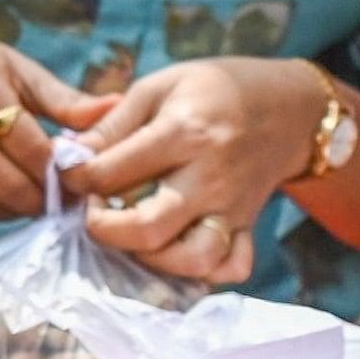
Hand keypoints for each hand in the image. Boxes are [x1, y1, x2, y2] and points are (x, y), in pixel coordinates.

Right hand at [0, 27, 102, 219]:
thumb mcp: (14, 67)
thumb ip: (63, 98)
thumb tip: (116, 110)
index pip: (32, 149)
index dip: (63, 174)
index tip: (82, 181)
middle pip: (8, 185)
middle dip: (43, 201)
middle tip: (62, 200)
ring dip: (15, 210)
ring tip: (32, 196)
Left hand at [60, 57, 322, 284]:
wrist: (290, 104)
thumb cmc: (215, 89)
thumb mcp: (159, 86)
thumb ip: (112, 124)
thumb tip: (69, 155)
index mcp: (184, 133)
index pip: (114, 172)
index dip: (77, 177)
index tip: (69, 172)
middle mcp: (210, 178)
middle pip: (150, 228)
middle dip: (105, 229)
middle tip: (93, 211)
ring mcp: (233, 208)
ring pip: (193, 259)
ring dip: (151, 258)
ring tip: (132, 234)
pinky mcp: (249, 227)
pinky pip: (232, 266)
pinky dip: (203, 272)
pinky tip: (174, 251)